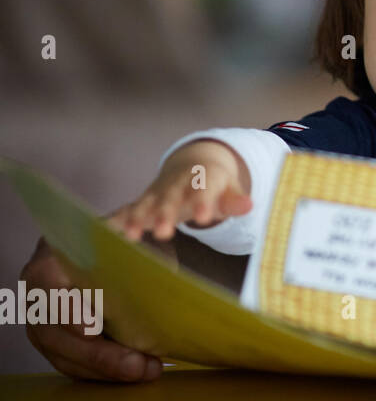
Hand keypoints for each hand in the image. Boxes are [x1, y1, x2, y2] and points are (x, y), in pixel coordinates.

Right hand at [20, 230, 162, 381]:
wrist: (121, 255)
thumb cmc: (124, 242)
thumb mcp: (129, 234)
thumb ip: (132, 239)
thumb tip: (142, 239)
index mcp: (49, 263)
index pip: (50, 290)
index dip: (69, 311)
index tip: (93, 328)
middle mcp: (38, 297)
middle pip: (56, 334)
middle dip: (98, 354)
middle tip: (137, 364)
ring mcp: (44, 325)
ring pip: (64, 356)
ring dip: (106, 370)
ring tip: (146, 370)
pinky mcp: (58, 346)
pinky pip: (75, 367)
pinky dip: (105, 374)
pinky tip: (137, 373)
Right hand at [114, 139, 251, 242]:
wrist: (193, 164)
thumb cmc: (215, 185)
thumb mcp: (229, 190)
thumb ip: (234, 200)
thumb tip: (248, 206)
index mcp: (204, 177)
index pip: (205, 188)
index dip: (204, 201)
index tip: (203, 217)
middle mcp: (177, 183)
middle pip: (171, 197)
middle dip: (166, 213)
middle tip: (163, 232)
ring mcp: (158, 192)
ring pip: (146, 203)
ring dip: (137, 218)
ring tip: (130, 236)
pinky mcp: (143, 202)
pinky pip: (127, 210)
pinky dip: (115, 219)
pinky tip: (102, 230)